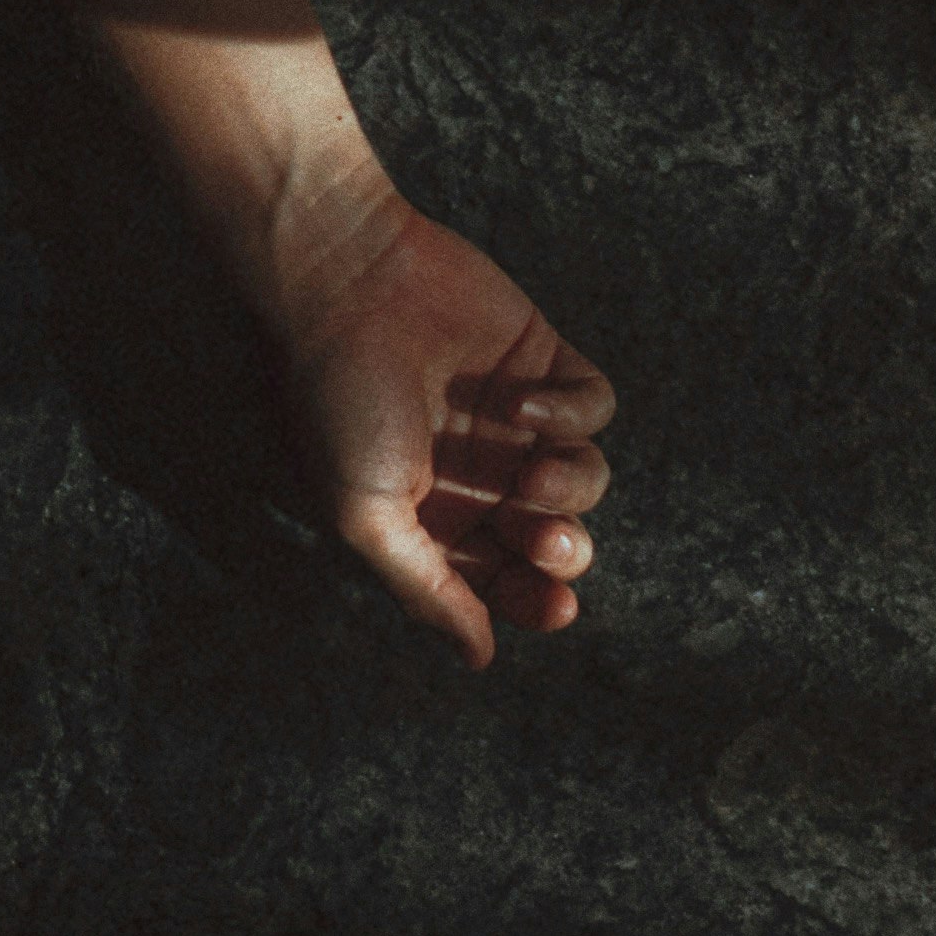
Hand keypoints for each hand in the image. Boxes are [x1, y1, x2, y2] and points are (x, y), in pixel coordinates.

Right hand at [261, 186, 614, 666]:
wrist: (344, 278)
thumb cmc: (340, 397)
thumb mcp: (364, 511)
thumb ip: (424, 588)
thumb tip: (478, 657)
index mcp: (438, 515)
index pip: (508, 579)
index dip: (537, 600)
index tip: (553, 605)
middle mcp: (482, 471)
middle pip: (559, 537)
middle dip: (562, 551)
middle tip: (542, 540)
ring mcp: (517, 416)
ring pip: (586, 478)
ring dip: (572, 490)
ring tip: (532, 475)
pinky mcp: (543, 359)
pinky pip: (595, 406)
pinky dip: (575, 415)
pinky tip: (526, 404)